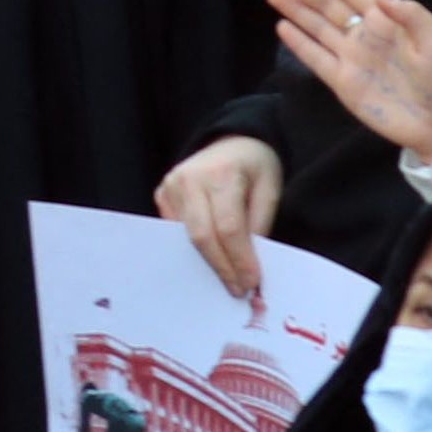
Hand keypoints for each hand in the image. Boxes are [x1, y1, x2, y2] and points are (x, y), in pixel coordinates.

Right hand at [157, 134, 283, 304]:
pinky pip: (175, 230)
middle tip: (238, 290)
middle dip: (221, 268)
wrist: (231, 141)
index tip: (252, 282)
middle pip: (202, 236)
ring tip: (228, 278)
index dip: (240, 259)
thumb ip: (259, 224)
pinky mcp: (162, 194)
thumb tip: (248, 263)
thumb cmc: (255, 166)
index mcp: (221, 175)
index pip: (229, 228)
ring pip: (186, 236)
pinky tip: (210, 258)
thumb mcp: (270, 190)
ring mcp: (171, 186)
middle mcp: (189, 179)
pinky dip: (193, 247)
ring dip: (207, 262)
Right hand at [267, 0, 431, 161]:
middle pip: (327, 3)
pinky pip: (315, 57)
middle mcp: (364, 34)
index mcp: (387, 19)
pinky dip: (298, 42)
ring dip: (295, 8)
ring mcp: (352, 57)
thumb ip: (410, 15)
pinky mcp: (343, 82)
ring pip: (316, 26)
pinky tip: (282, 27)